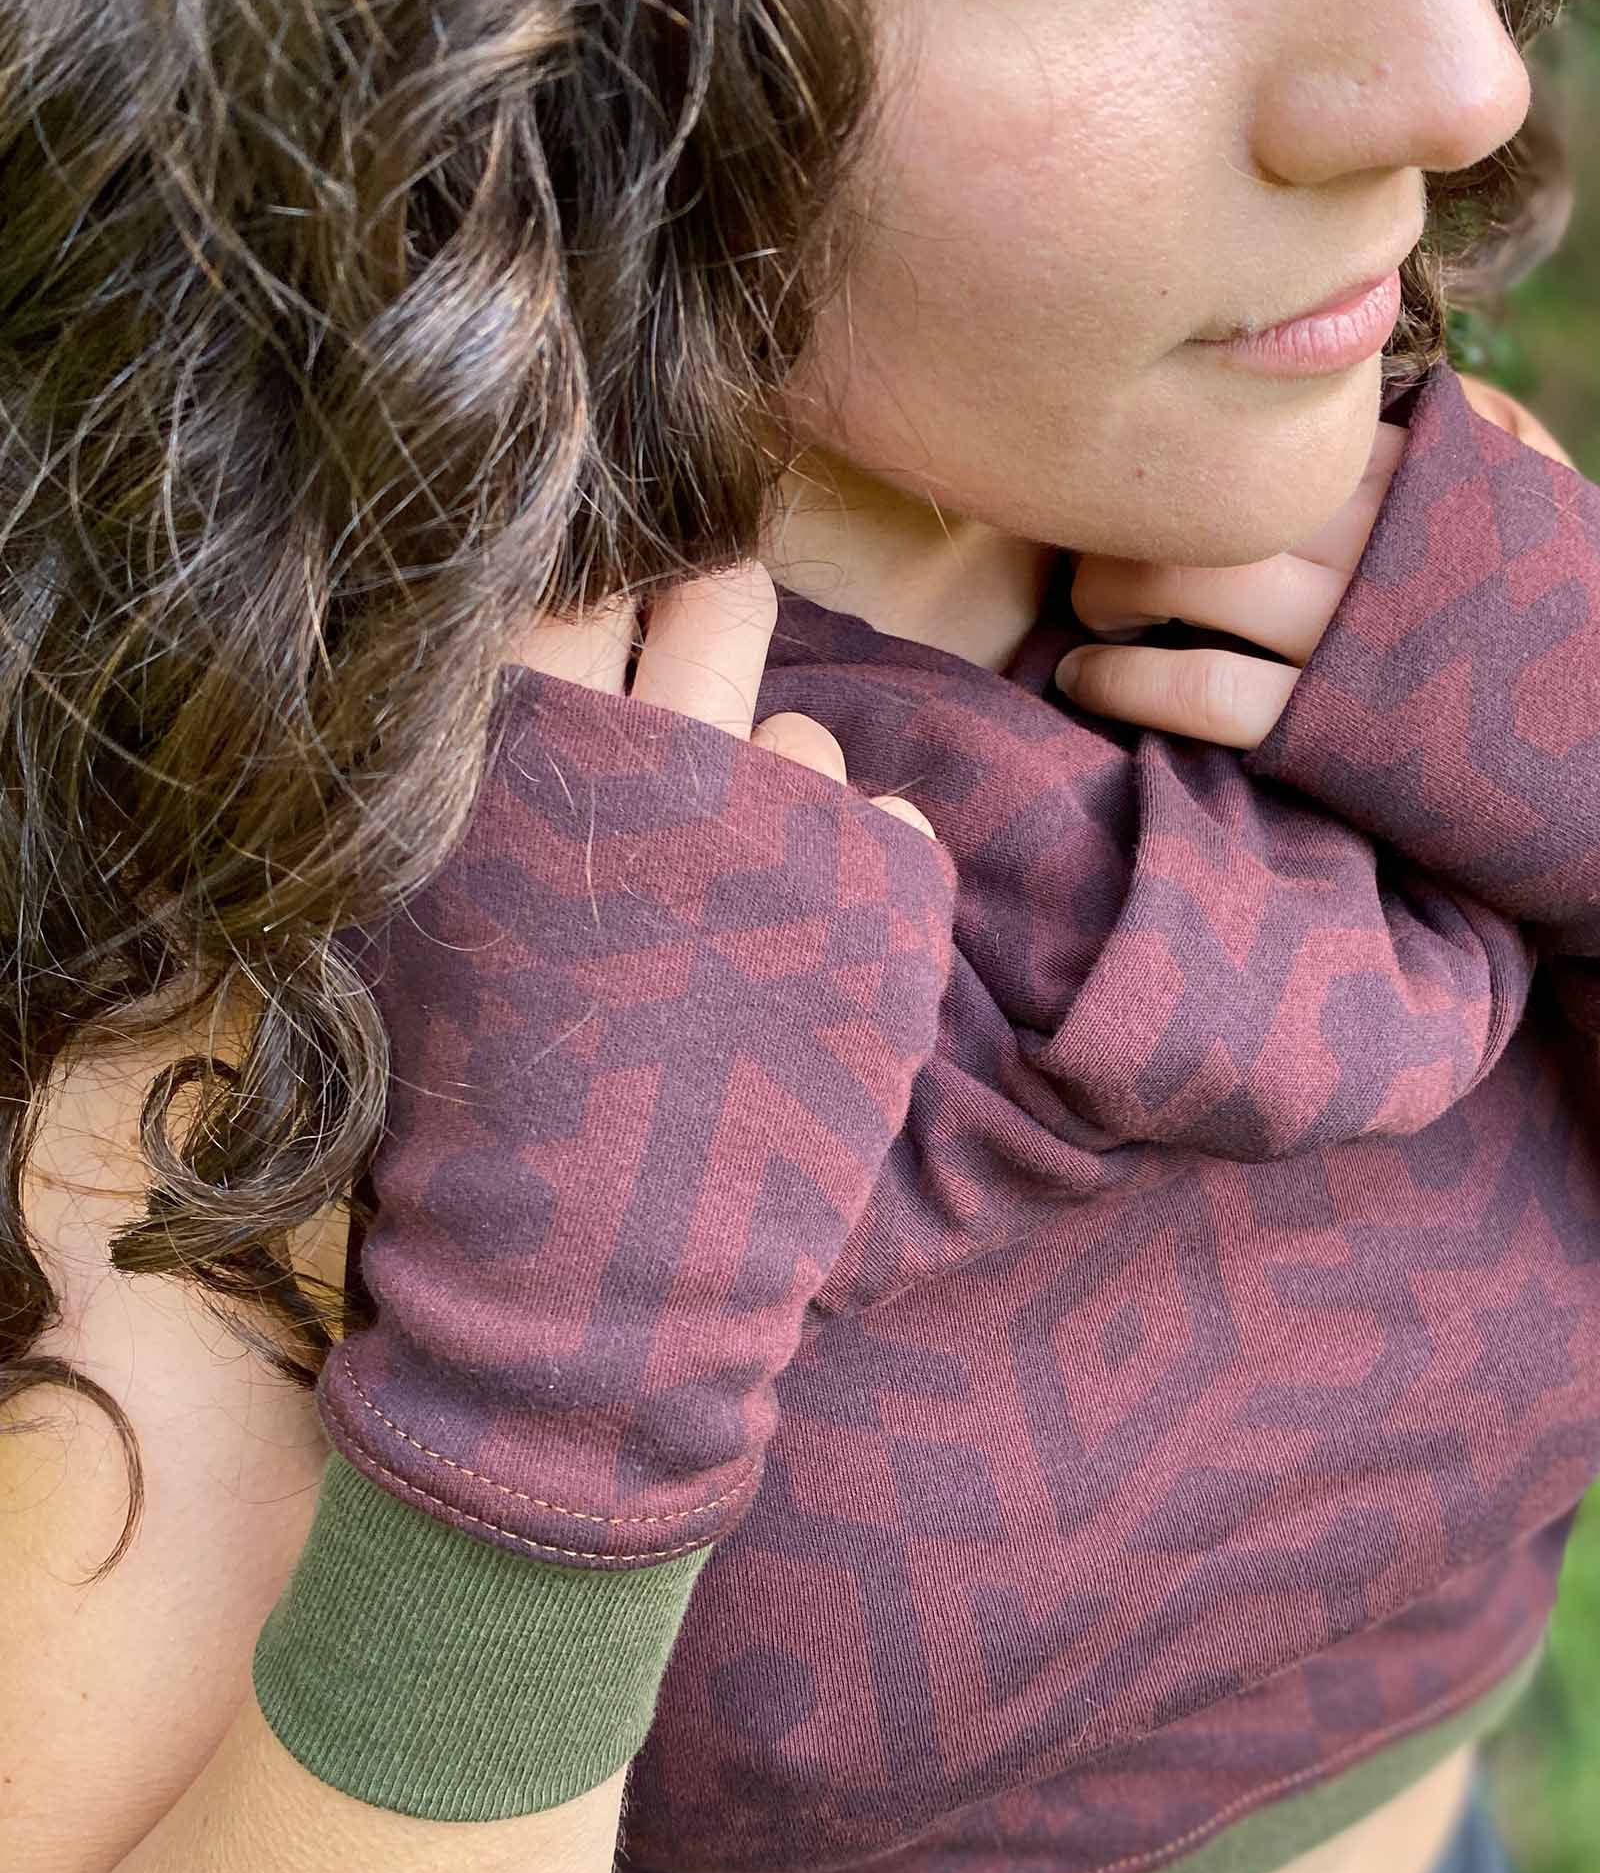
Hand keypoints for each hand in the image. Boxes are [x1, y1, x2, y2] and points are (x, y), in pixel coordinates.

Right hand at [319, 554, 958, 1575]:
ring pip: (806, 741)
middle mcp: (656, 756)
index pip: (572, 578)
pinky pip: (895, 826)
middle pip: (712, 596)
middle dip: (714, 608)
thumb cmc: (481, 1122)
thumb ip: (484, 785)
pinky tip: (805, 980)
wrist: (593, 1293)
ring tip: (729, 943)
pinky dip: (863, 885)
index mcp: (517, 753)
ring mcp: (783, 823)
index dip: (596, 584)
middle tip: (711, 629)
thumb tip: (543, 655)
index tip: (611, 607)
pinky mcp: (890, 897)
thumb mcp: (430, 928)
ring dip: (778, 809)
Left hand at [1058, 379, 1577, 746]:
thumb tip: (1421, 385)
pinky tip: (1090, 680)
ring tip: (1088, 612)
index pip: (1290, 417)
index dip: (1206, 433)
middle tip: (1093, 540)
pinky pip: (1203, 690)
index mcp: (1449, 474)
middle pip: (1220, 480)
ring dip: (1111, 587)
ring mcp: (1370, 638)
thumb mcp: (1564, 527)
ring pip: (1194, 571)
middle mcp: (1399, 539)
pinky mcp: (1347, 738)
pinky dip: (1126, 679)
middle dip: (1133, 505)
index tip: (1155, 462)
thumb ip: (1489, 451)